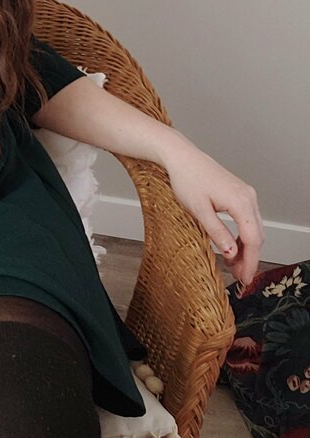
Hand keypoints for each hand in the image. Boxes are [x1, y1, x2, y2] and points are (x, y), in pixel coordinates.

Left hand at [161, 135, 263, 292]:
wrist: (181, 157)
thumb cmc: (186, 179)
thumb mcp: (198, 210)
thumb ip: (217, 232)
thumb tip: (232, 253)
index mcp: (241, 201)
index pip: (253, 239)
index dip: (250, 262)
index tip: (245, 280)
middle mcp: (248, 197)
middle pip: (257, 235)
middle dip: (249, 259)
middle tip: (239, 279)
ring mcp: (246, 195)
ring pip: (253, 229)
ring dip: (246, 249)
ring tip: (234, 267)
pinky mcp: (239, 194)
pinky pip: (247, 220)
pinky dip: (242, 236)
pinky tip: (232, 248)